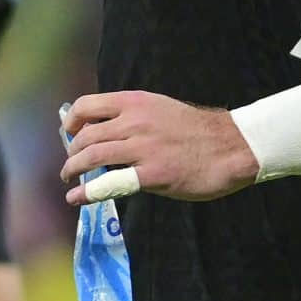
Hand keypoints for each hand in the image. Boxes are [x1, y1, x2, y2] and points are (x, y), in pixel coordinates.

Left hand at [59, 90, 258, 205]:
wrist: (231, 146)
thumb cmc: (198, 130)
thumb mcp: (163, 109)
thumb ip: (135, 117)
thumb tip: (106, 132)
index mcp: (137, 102)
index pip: (87, 105)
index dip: (72, 121)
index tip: (69, 134)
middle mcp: (135, 121)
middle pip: (86, 136)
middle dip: (72, 153)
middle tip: (72, 165)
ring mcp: (143, 148)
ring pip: (92, 157)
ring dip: (74, 170)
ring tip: (71, 179)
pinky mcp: (152, 174)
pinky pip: (109, 183)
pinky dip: (86, 192)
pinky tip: (76, 198)